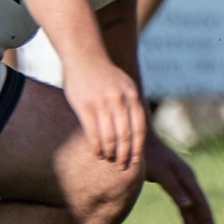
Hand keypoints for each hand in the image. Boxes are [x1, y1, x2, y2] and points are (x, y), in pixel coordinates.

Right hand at [63, 51, 146, 168]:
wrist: (84, 55)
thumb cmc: (105, 75)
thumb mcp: (124, 86)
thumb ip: (130, 105)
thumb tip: (135, 133)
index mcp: (132, 95)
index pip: (140, 128)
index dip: (138, 147)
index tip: (137, 161)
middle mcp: (119, 100)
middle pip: (126, 136)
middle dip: (125, 155)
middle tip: (122, 167)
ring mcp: (102, 103)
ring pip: (109, 137)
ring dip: (110, 153)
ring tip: (108, 160)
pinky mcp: (85, 106)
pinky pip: (93, 133)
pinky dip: (97, 147)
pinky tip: (97, 153)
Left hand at [144, 137, 217, 223]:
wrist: (140, 140)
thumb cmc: (149, 156)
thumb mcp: (161, 174)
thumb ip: (175, 190)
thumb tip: (189, 207)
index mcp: (188, 178)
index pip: (201, 204)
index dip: (207, 221)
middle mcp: (188, 180)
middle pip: (201, 206)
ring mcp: (182, 181)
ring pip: (194, 206)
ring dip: (199, 222)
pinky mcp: (174, 182)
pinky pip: (185, 203)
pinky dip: (188, 215)